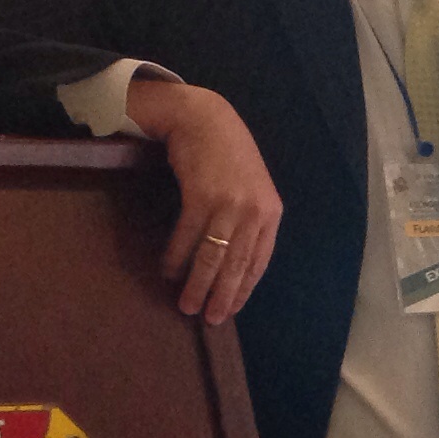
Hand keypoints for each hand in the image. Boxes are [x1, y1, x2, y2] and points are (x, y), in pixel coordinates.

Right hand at [129, 77, 281, 323]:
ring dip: (197, 284)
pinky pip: (187, 237)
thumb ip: (250, 220)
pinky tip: (167, 270)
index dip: (244, 289)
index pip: (259, 262)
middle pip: (236, 265)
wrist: (204, 118)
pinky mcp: (202, 197)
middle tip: (208, 319)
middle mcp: (254, 211)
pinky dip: (175, 257)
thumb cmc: (227, 155)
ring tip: (185, 304)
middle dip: (222, 296)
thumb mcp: (251, 187)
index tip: (231, 310)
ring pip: (212, 257)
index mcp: (271, 212)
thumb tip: (235, 261)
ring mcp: (229, 205)